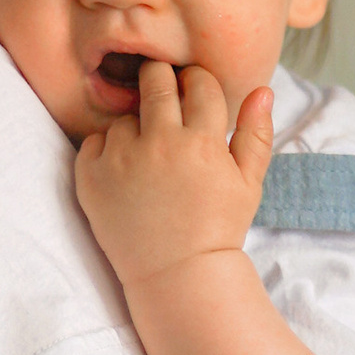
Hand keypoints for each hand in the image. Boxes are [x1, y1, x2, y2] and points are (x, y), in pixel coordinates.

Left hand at [73, 65, 273, 291]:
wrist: (177, 274)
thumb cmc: (217, 228)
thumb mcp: (248, 183)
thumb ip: (256, 133)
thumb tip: (263, 89)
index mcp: (203, 142)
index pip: (198, 84)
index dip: (197, 82)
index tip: (193, 91)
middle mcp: (160, 143)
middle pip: (155, 82)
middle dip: (160, 79)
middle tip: (162, 94)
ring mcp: (121, 159)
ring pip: (124, 117)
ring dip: (135, 127)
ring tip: (147, 157)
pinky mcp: (91, 176)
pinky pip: (95, 142)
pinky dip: (106, 151)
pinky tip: (124, 174)